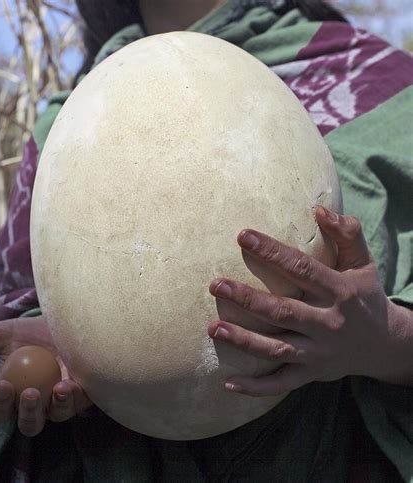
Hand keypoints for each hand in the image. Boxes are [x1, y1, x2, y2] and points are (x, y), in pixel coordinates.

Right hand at [0, 316, 91, 436]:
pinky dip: (75, 396)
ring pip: (57, 415)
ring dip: (57, 406)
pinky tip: (72, 384)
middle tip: (29, 393)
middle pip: (30, 423)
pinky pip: (79, 402)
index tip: (3, 385)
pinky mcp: (82, 393)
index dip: (0, 403)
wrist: (61, 324)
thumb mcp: (7, 333)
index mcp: (13, 396)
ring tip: (58, 388)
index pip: (1, 410)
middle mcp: (37, 405)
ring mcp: (60, 402)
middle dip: (28, 412)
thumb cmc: (30, 333)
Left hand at [208, 206, 412, 396]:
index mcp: (340, 292)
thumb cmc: (366, 297)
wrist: (385, 345)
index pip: (302, 268)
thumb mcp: (363, 264)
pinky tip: (227, 383)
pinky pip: (282, 383)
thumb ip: (347, 234)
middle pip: (283, 311)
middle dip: (247, 298)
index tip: (242, 236)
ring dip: (244, 341)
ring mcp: (319, 353)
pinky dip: (256, 387)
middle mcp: (328, 323)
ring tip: (213, 328)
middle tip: (215, 284)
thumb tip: (319, 209)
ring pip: (277, 348)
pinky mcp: (312, 374)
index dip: (271, 252)